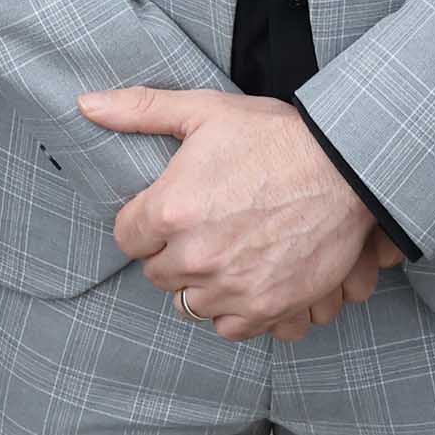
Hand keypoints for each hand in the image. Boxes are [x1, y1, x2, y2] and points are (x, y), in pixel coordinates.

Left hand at [80, 86, 375, 340]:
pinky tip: (246, 281)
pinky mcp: (266, 309)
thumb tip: (86, 105)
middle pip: (158, 273)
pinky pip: (228, 328)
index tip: (170, 211)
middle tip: (205, 227)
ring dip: (201, 284)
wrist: (348, 169)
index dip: (147, 223)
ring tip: (227, 254)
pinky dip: (233, 311)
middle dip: (173, 253)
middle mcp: (195, 255)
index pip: (127, 237)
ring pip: (189, 304)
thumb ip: (141, 110)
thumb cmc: (276, 137)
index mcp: (171, 209)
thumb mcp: (206, 111)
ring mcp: (231, 288)